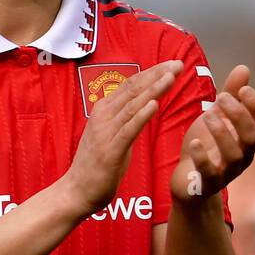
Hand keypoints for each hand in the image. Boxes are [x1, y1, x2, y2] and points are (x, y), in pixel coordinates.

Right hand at [62, 60, 181, 216]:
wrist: (77, 190)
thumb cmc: (97, 165)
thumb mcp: (112, 135)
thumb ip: (126, 119)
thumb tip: (144, 106)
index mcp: (104, 111)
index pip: (130, 85)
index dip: (152, 73)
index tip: (172, 64)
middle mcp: (103, 116)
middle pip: (133, 90)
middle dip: (157, 75)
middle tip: (177, 64)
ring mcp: (105, 132)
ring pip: (133, 105)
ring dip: (154, 89)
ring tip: (171, 77)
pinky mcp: (111, 150)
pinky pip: (129, 129)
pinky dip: (142, 115)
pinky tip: (154, 104)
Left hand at [170, 64, 254, 204]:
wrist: (187, 180)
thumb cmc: (206, 145)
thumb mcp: (216, 116)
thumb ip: (230, 94)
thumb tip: (244, 67)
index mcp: (248, 138)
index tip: (243, 89)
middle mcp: (244, 155)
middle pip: (253, 137)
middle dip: (240, 115)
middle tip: (221, 98)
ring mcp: (227, 170)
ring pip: (235, 154)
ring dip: (222, 133)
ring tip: (207, 116)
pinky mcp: (207, 183)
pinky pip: (210, 173)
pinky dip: (203, 158)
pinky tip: (195, 143)